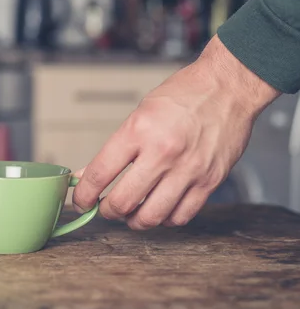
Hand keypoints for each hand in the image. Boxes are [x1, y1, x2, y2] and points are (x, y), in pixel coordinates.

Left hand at [72, 36, 279, 229]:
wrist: (228, 87)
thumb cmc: (183, 96)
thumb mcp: (139, 115)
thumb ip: (113, 149)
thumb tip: (86, 175)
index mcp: (139, 130)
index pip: (100, 173)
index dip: (84, 194)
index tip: (80, 201)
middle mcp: (163, 153)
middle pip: (123, 202)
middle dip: (107, 211)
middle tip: (105, 208)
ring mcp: (188, 169)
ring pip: (152, 216)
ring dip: (134, 221)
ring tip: (131, 213)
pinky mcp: (209, 181)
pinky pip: (181, 216)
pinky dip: (165, 219)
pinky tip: (159, 209)